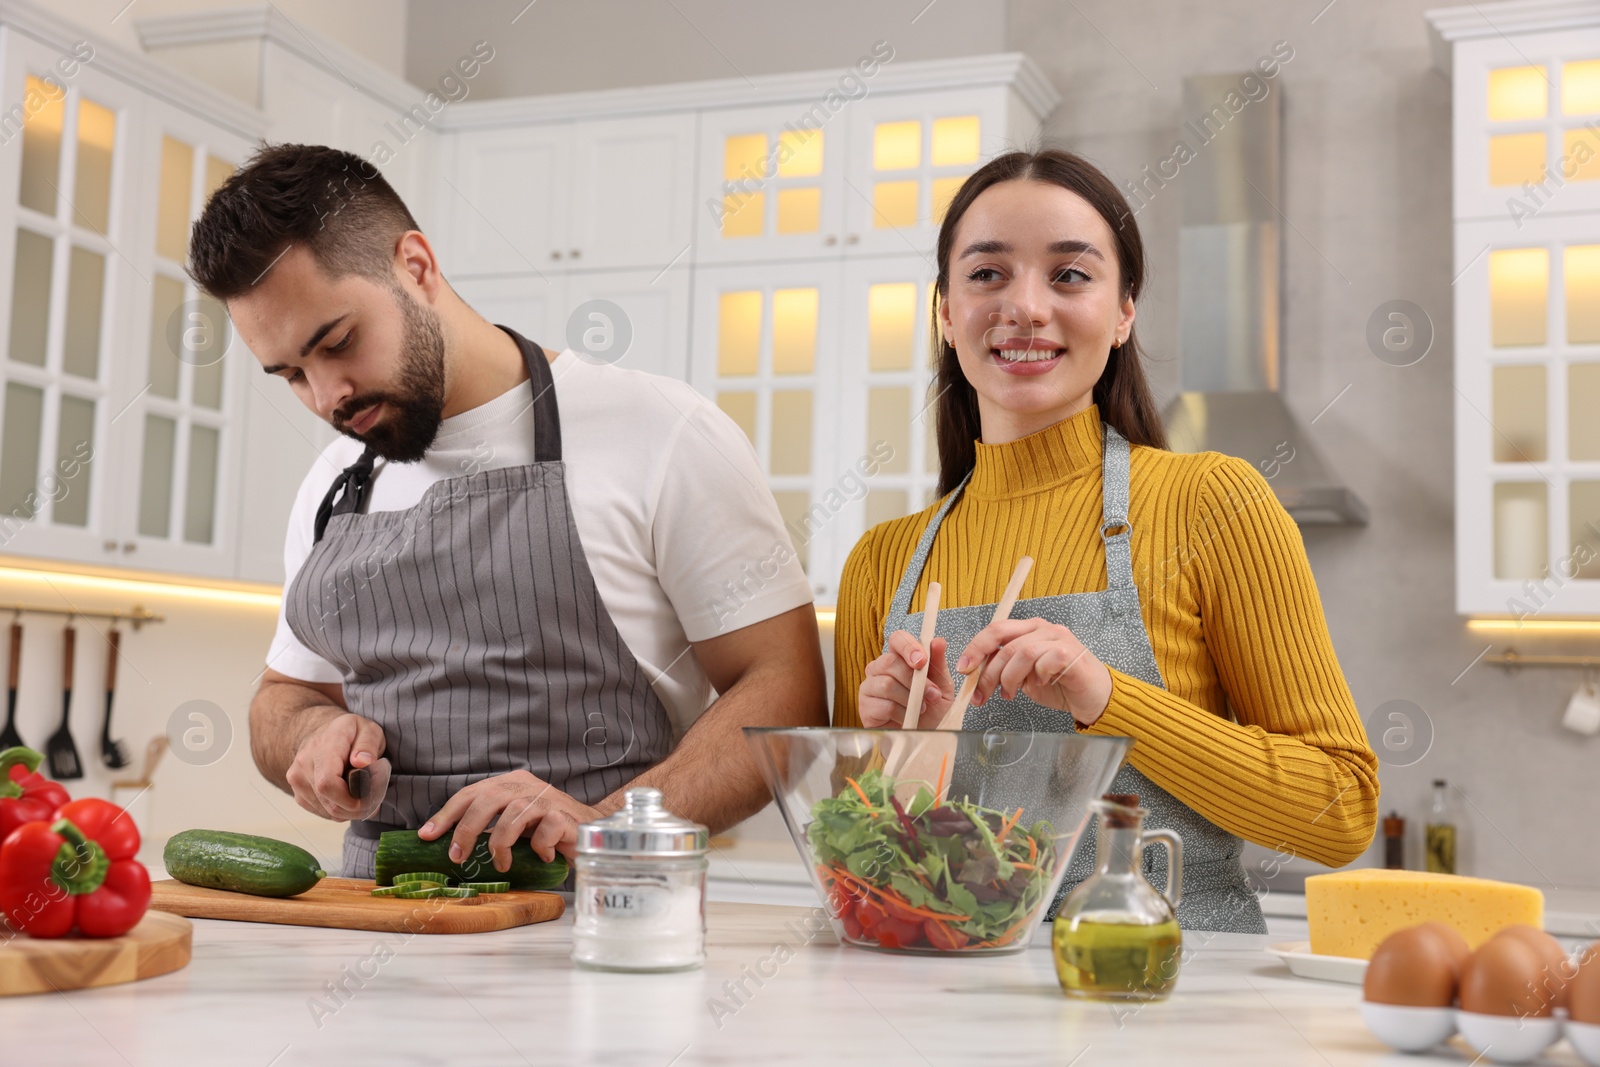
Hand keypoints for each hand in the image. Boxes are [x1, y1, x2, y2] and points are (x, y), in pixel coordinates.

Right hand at [284, 712, 390, 821]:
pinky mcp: (299, 794)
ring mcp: (297, 780)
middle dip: (355, 807)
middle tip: (373, 800)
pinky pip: (322, 812)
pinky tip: (349, 798)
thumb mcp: (368, 729)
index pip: (327, 783)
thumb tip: (362, 761)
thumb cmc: (351, 733)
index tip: (368, 798)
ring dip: (349, 811)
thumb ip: (368, 744)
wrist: (324, 734)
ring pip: (326, 811)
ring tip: (363, 796)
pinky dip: (340, 811)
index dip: (349, 799)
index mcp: (323, 745)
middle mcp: (304, 763)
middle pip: (328, 801)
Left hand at [418, 770, 598, 868]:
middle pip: (488, 798)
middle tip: (458, 856)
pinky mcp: (565, 816)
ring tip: (502, 864)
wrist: (591, 830)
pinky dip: (538, 847)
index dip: (446, 814)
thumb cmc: (546, 831)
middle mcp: (526, 786)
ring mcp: (547, 798)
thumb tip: (450, 845)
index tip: (426, 836)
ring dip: (501, 844)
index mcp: (509, 783)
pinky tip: (541, 856)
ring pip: (514, 814)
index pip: (471, 792)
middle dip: (467, 829)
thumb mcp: (513, 824)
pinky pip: (544, 831)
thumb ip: (489, 825)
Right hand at [859, 631, 954, 727]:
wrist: (923, 737)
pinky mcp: (865, 707)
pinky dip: (901, 713)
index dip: (908, 647)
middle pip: (890, 662)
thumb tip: (938, 641)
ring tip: (921, 708)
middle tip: (931, 694)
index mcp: (899, 658)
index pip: (897, 639)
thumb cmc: (931, 709)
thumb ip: (939, 664)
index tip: (922, 661)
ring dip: (909, 698)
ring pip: (886, 684)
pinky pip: (884, 705)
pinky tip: (907, 718)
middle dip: (914, 679)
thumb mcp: (942, 686)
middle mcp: (880, 668)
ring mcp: (869, 687)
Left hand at [955, 619, 1113, 725]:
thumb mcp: (1024, 676)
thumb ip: (1005, 668)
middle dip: (987, 672)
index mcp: (1030, 629)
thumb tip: (976, 674)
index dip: (976, 648)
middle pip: (1005, 643)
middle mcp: (1044, 629)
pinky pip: (1043, 662)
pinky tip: (1040, 685)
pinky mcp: (1071, 654)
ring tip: (1009, 695)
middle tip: (980, 695)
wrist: (1095, 697)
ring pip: (1021, 653)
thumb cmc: (1061, 685)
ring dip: (1009, 678)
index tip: (964, 668)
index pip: (996, 629)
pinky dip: (1036, 677)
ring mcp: (1059, 639)